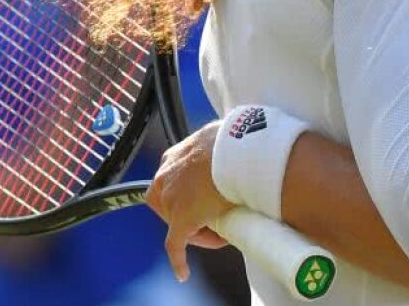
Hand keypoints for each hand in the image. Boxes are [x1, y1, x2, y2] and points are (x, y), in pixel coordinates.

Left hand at [145, 122, 233, 281]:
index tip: (208, 199)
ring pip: (176, 223)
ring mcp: (171, 200)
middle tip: (213, 216)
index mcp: (174, 156)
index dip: (189, 193)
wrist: (240, 153)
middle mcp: (166, 176)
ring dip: (194, 229)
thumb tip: (242, 144)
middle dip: (188, 212)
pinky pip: (175, 245)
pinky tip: (183, 272)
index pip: (173, 179)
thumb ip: (221, 144)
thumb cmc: (238, 140)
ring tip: (220, 232)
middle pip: (169, 202)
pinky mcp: (180, 222)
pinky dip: (179, 260)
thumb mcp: (222, 136)